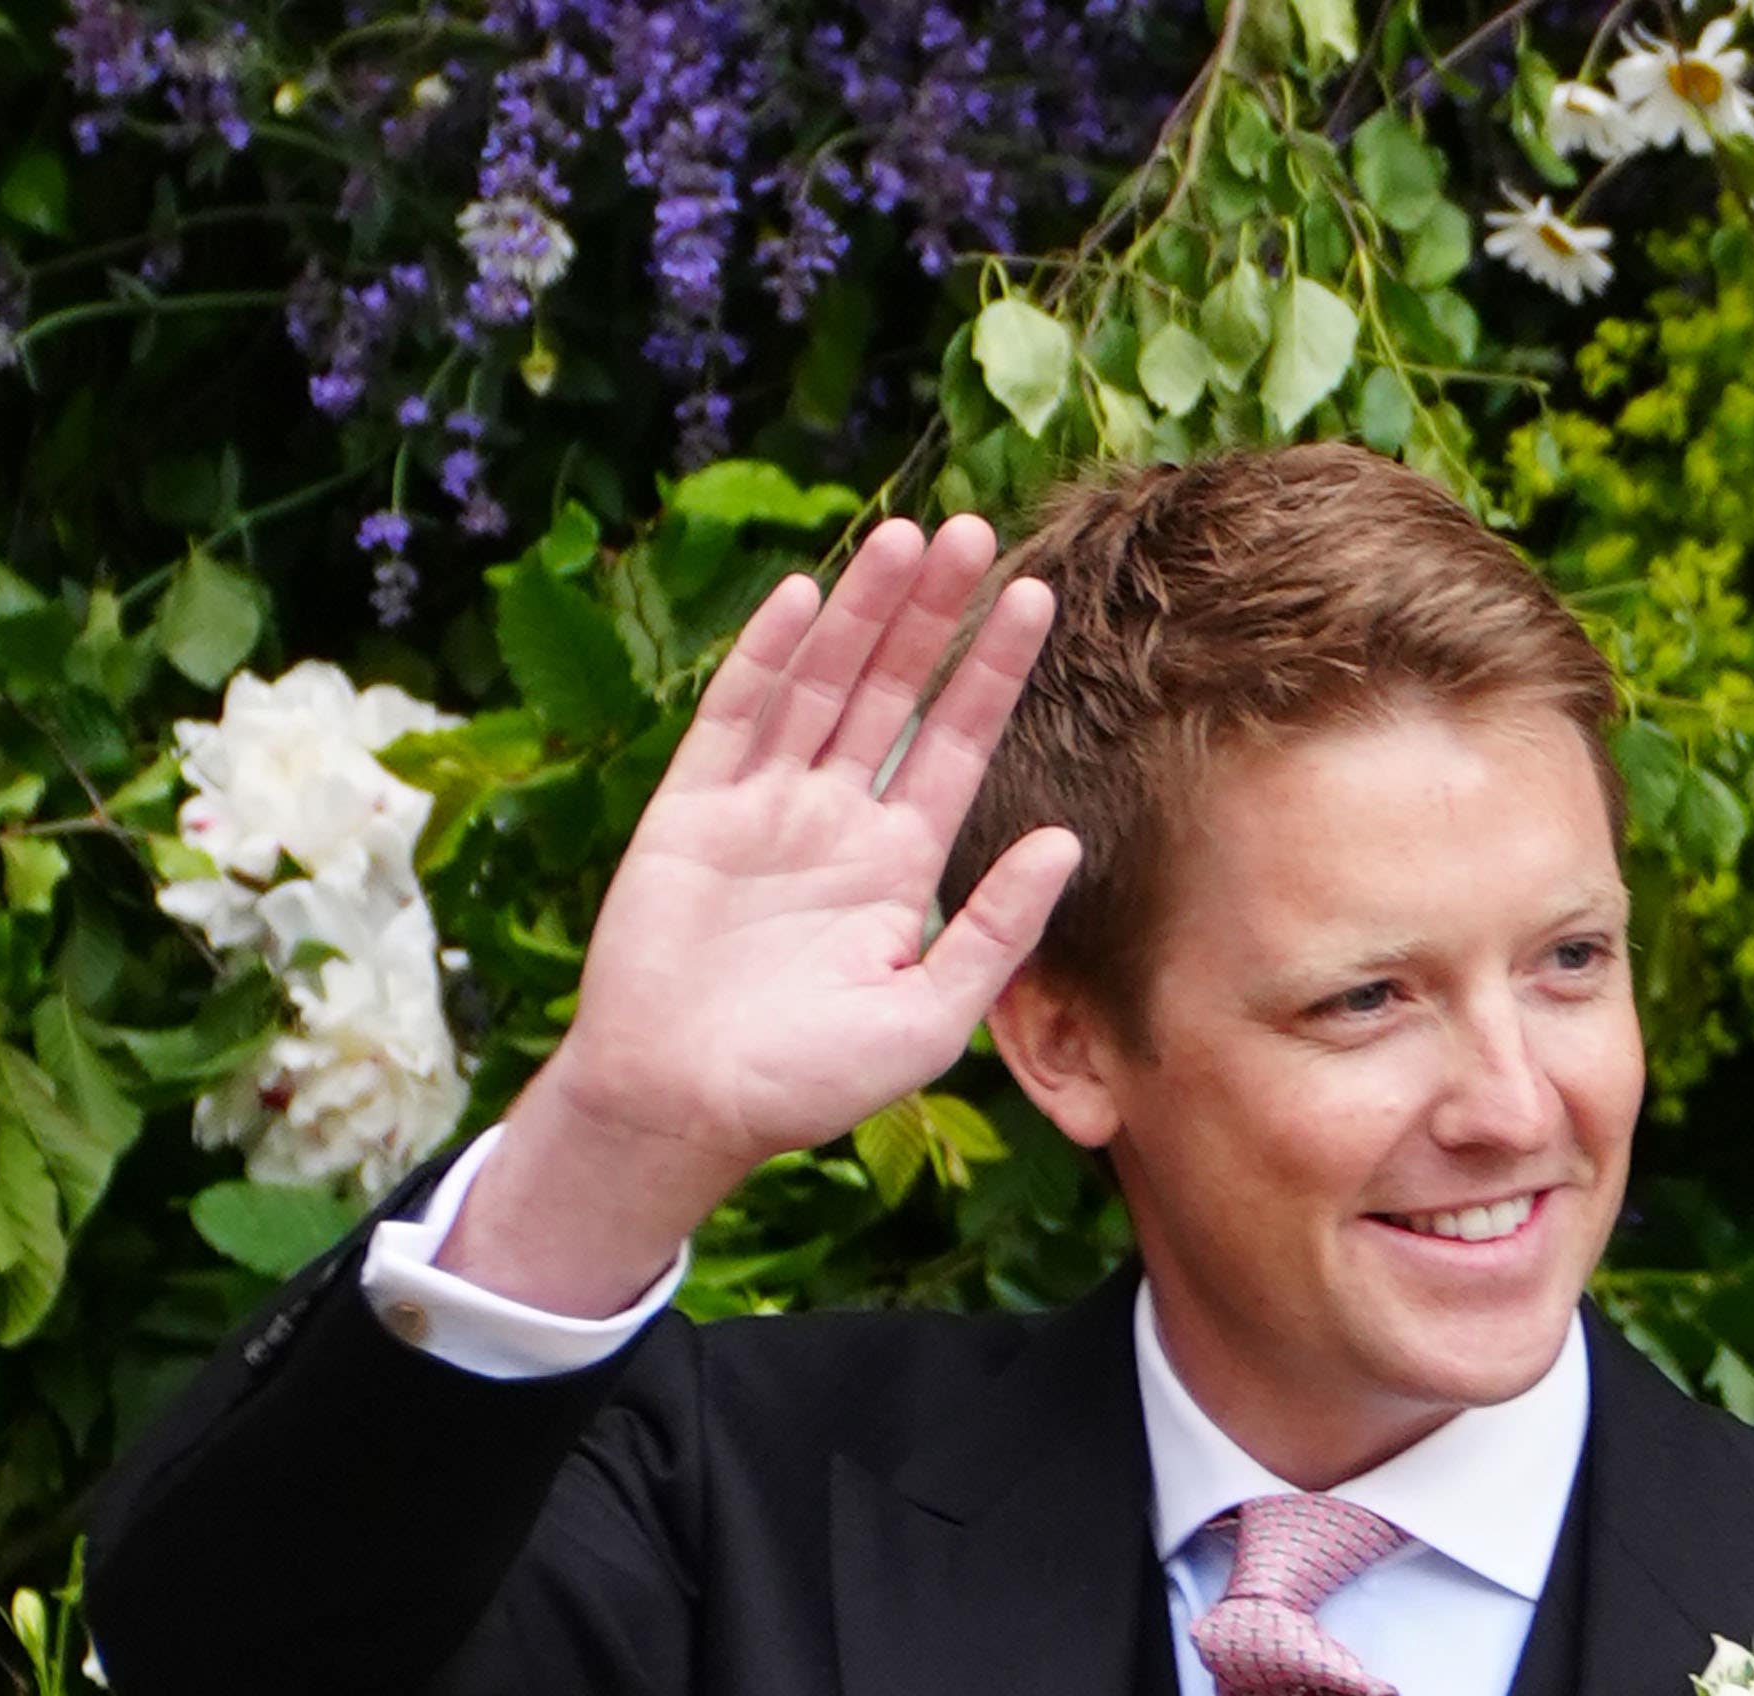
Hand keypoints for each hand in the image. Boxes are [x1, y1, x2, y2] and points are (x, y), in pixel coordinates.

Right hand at [448, 516, 1084, 1309]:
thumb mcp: (931, 1014)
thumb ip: (997, 928)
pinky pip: (735, 717)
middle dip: (932, 614)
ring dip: (861, 612)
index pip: (959, 745)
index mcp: (900, 866)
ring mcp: (762, 807)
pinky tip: (804, 597)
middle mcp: (836, 821)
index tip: (1037, 599)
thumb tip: (1067, 840)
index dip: (993, 672)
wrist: (686, 1107)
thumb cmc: (810, 1080)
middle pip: (894, 692)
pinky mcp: (692, 809)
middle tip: (974, 529)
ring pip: (821, 685)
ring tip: (906, 538)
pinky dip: (767, 658)